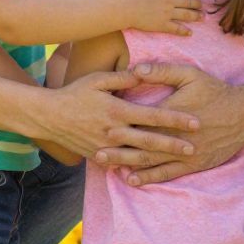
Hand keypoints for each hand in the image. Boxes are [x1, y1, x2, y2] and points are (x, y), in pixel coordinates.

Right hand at [37, 69, 198, 164]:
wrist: (48, 116)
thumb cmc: (75, 93)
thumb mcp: (98, 79)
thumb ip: (123, 77)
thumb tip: (144, 72)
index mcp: (118, 110)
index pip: (153, 115)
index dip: (176, 119)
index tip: (195, 122)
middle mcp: (114, 131)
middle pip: (151, 140)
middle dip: (174, 144)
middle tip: (194, 147)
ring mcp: (107, 147)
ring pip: (139, 156)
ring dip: (161, 158)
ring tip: (180, 161)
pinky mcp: (98, 157)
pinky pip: (122, 164)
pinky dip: (138, 168)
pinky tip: (154, 170)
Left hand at [93, 63, 243, 182]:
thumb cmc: (215, 92)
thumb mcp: (190, 74)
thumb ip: (162, 71)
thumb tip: (136, 70)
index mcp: (171, 114)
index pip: (141, 122)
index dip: (121, 126)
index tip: (101, 127)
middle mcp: (175, 137)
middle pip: (141, 145)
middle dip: (117, 150)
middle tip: (95, 153)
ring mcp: (184, 153)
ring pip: (150, 162)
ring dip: (128, 165)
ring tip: (107, 167)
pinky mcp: (192, 164)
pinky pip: (167, 174)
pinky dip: (149, 177)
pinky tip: (133, 180)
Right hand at [119, 0, 202, 35]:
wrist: (125, 7)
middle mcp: (169, 1)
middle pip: (187, 2)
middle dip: (196, 4)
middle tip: (202, 5)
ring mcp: (167, 13)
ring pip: (185, 15)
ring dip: (195, 16)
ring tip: (202, 17)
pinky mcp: (162, 24)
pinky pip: (176, 28)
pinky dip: (184, 31)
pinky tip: (190, 33)